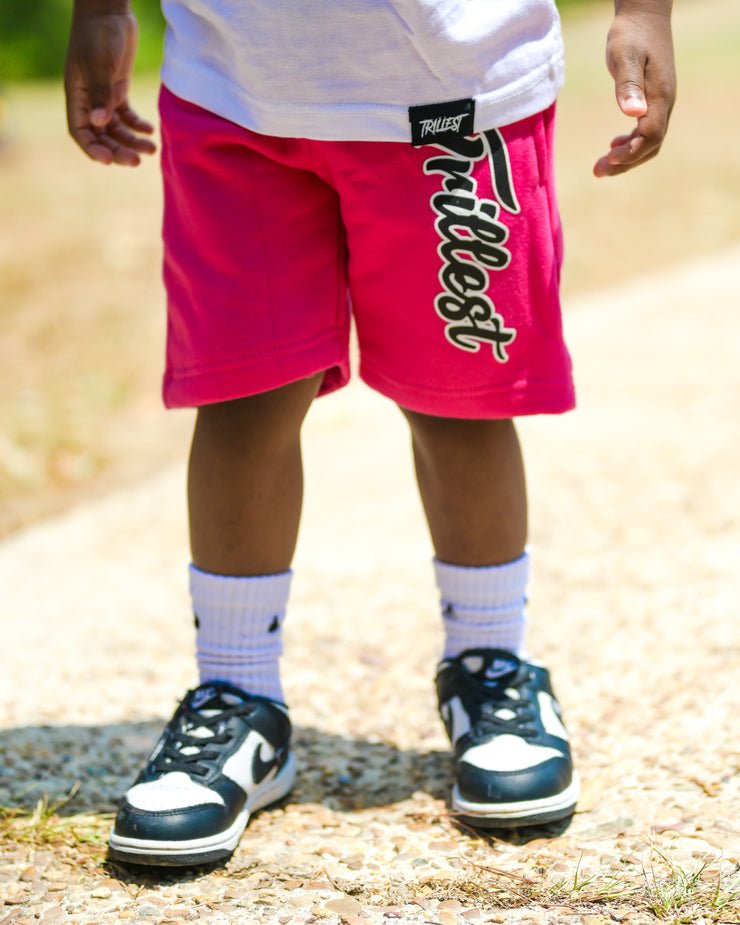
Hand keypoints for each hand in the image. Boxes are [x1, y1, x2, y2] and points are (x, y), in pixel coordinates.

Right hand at [65, 11, 155, 165]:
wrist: (109, 11)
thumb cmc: (99, 35)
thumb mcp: (99, 65)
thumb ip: (100, 94)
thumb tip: (98, 123)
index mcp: (77, 96)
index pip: (80, 132)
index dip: (93, 149)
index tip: (109, 161)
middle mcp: (89, 100)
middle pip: (101, 136)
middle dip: (118, 151)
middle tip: (138, 161)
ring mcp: (104, 96)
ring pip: (117, 129)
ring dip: (132, 142)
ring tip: (151, 149)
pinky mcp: (118, 89)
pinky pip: (127, 117)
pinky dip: (138, 126)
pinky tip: (150, 131)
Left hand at [593, 4, 675, 176]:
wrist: (644, 13)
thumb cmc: (631, 33)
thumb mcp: (625, 55)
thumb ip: (628, 84)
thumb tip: (633, 114)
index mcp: (660, 96)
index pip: (650, 136)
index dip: (631, 152)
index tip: (608, 159)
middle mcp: (665, 102)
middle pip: (650, 145)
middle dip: (625, 163)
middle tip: (597, 171)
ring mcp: (661, 102)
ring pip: (649, 141)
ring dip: (627, 157)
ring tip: (601, 165)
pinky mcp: (654, 99)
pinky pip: (647, 130)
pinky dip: (631, 144)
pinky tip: (613, 146)